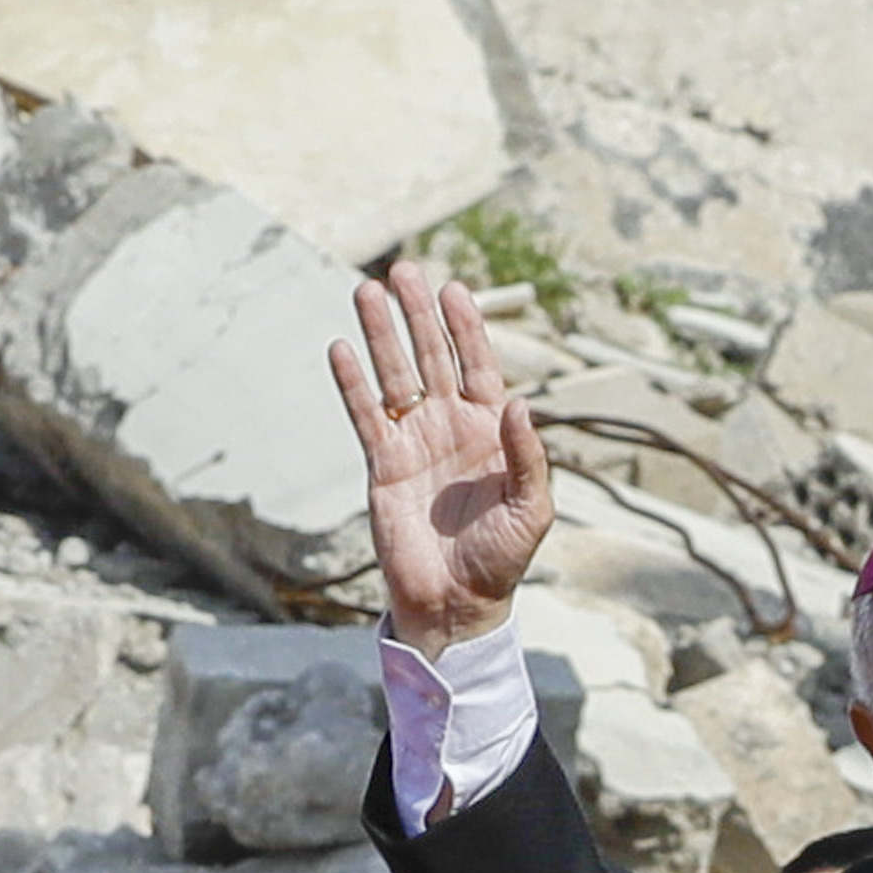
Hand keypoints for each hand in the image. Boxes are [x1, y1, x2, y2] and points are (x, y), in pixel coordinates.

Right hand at [332, 271, 552, 653]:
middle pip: (431, 356)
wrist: (455, 602)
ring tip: (365, 291)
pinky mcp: (382, 464)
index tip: (452, 289)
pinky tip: (341, 349)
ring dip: (381, 334)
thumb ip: (527, 456)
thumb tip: (518, 404)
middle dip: (417, 314)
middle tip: (402, 270)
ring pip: (394, 375)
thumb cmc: (501, 559)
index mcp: (491, 430)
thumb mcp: (531, 508)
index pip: (477, 364)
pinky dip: (352, 384)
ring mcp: (414, 442)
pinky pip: (365, 415)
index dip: (465, 327)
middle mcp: (451, 425)